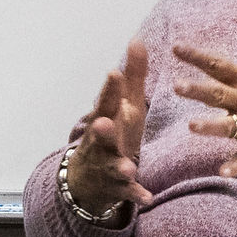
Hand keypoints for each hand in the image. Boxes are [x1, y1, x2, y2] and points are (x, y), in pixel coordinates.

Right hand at [62, 41, 151, 222]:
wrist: (88, 179)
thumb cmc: (113, 133)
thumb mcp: (124, 105)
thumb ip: (133, 75)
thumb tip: (137, 39)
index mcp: (106, 119)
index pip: (105, 103)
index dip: (109, 90)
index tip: (114, 74)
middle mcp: (102, 143)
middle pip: (101, 136)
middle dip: (103, 130)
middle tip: (104, 123)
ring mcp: (107, 166)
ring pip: (112, 166)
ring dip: (120, 166)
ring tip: (129, 168)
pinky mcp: (117, 188)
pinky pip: (126, 193)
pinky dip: (135, 195)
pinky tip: (147, 197)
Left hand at [172, 8, 236, 173]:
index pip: (220, 64)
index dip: (196, 55)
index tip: (176, 48)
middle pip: (219, 94)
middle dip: (197, 90)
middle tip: (176, 86)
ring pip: (229, 126)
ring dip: (211, 127)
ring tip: (192, 126)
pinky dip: (236, 165)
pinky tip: (222, 172)